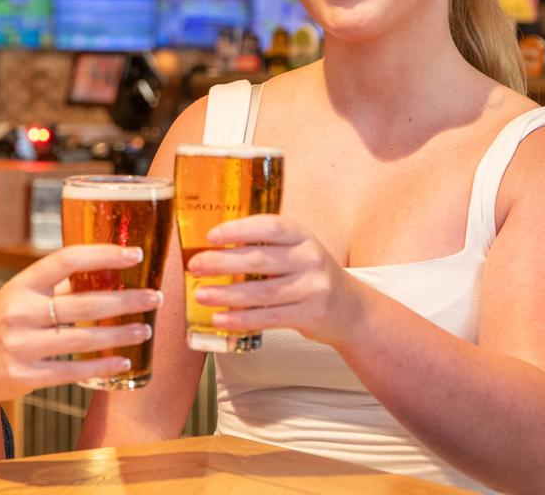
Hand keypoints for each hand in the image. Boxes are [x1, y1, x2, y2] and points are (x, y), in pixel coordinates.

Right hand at [0, 244, 162, 404]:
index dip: (103, 254)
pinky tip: (124, 362)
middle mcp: (20, 313)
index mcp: (20, 285)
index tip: (134, 254)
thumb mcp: (17, 296)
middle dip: (126, 300)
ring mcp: (22, 347)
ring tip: (146, 328)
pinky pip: (73, 371)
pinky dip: (102, 367)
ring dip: (120, 334)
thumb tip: (104, 269)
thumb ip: (54, 286)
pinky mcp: (26, 378)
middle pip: (84, 304)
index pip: (66, 260)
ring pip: (83, 340)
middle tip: (155, 296)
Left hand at [186, 214, 363, 345]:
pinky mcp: (311, 314)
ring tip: (201, 295)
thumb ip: (264, 246)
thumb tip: (211, 249)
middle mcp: (310, 257)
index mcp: (302, 235)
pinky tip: (220, 319)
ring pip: (262, 292)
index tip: (211, 236)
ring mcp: (313, 287)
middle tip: (194, 266)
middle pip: (260, 259)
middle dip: (222, 263)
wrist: (350, 309)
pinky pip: (269, 317)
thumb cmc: (308, 274)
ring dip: (226, 294)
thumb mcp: (294, 250)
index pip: (269, 226)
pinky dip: (242, 319)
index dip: (239, 229)